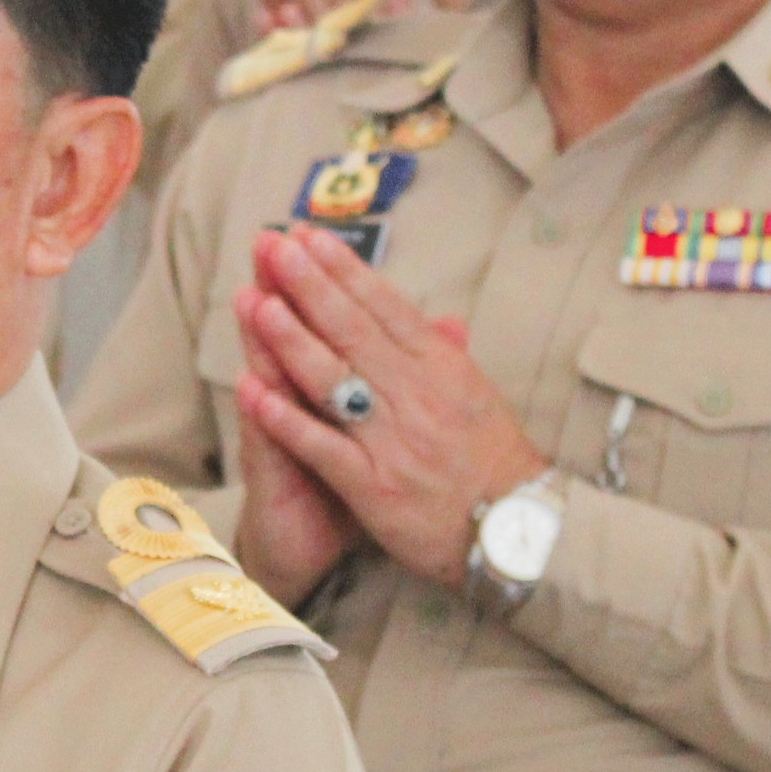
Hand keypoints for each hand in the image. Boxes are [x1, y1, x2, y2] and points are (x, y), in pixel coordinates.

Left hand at [231, 225, 548, 584]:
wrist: (519, 534)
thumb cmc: (497, 465)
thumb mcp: (480, 397)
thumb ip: (448, 357)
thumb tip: (439, 319)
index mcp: (442, 368)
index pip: (386, 307)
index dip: (345, 270)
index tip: (310, 238)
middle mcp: (417, 395)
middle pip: (353, 330)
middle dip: (309, 285)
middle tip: (273, 246)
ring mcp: (393, 439)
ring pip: (333, 378)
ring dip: (290, 338)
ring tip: (255, 302)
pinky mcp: (374, 485)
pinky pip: (322, 445)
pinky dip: (285, 417)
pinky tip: (252, 391)